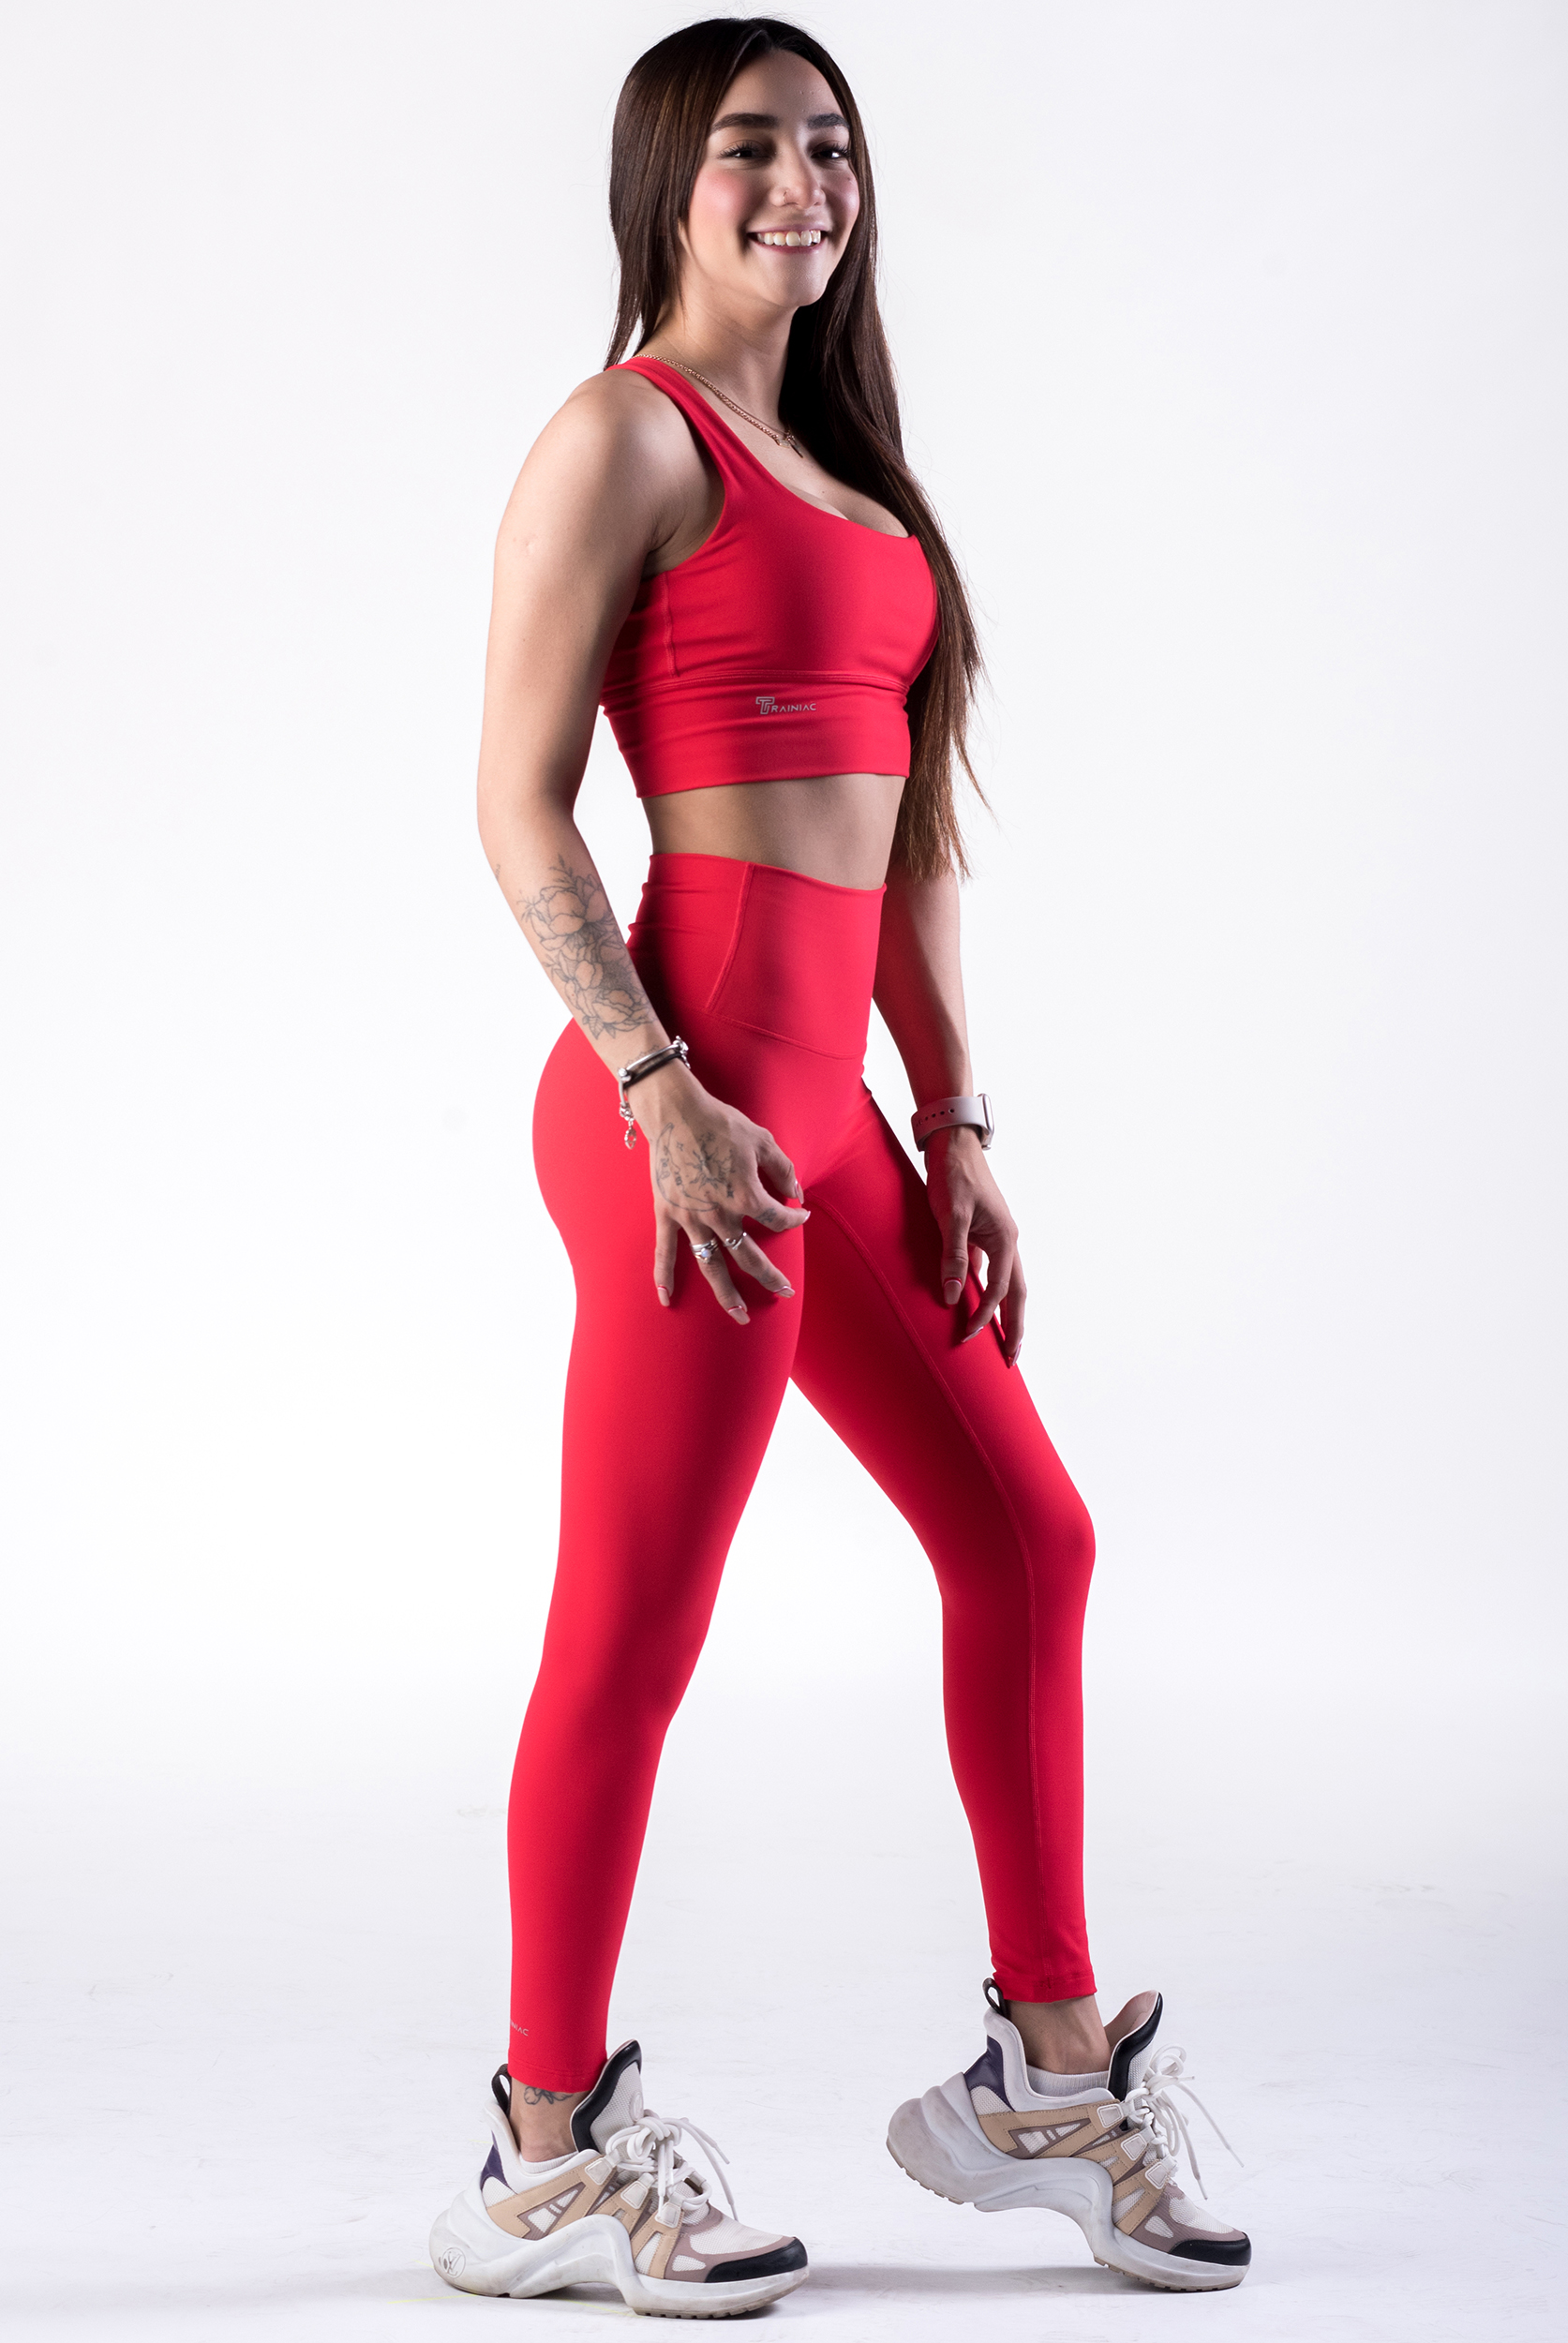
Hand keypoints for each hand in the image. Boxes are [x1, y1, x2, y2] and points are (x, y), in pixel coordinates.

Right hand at [636, 1065, 809, 1323]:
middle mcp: (720, 1214)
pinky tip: (668, 1300)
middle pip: (749, 1257)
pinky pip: (665, 1251)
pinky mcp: (667, 1213)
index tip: (800, 1215)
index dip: (794, 1219)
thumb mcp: (762, 1139)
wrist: (675, 1112)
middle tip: (784, 1293)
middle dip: (769, 1278)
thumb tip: (795, 1193)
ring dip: (726, 1293)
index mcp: (746, 1195)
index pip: (778, 1220)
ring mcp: (691, 1218)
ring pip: (712, 1265)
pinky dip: (665, 1276)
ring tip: (739, 1315)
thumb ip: (783, 1170)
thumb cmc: (721, 1123)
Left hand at [923, 1126, 1025, 1364]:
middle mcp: (1009, 1243)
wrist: (953, 1144)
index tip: (966, 1338)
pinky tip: (976, 1304)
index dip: (984, 1317)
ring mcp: (998, 1239)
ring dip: (1005, 1312)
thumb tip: (954, 1297)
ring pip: (1008, 1284)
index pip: (998, 1291)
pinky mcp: (984, 1234)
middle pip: (1017, 1294)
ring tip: (1002, 1340)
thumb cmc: (952, 1176)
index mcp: (1006, 1241)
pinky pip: (990, 1271)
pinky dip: (988, 1292)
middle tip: (1012, 1359)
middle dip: (1014, 1327)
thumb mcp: (950, 1216)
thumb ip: (953, 1256)